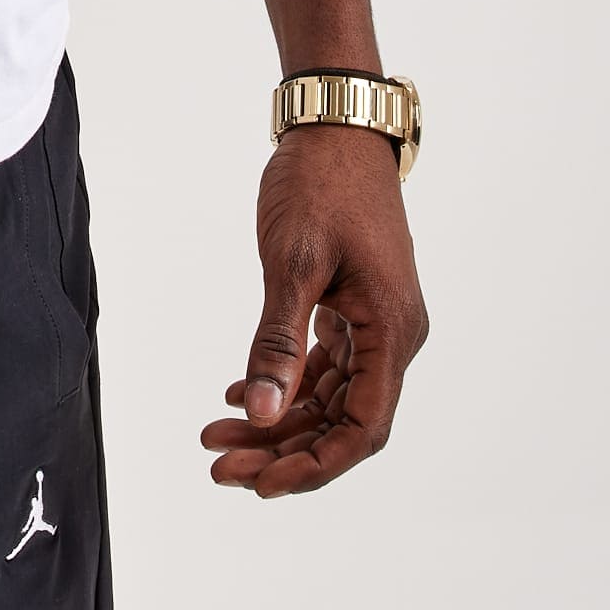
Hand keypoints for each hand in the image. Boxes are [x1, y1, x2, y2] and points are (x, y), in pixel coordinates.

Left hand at [200, 123, 427, 494]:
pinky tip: (239, 392)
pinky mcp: (352, 307)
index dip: (315, 465)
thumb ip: (277, 342)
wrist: (334, 126)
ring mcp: (373, 323)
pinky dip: (283, 383)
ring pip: (327, 397)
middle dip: (281, 449)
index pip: (362, 429)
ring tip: (217, 437)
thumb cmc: (321, 183)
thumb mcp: (292, 262)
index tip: (261, 482)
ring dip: (276, 420)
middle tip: (219, 465)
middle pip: (340, 421)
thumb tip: (259, 412)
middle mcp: (392, 337)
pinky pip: (322, 365)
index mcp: (392, 331)